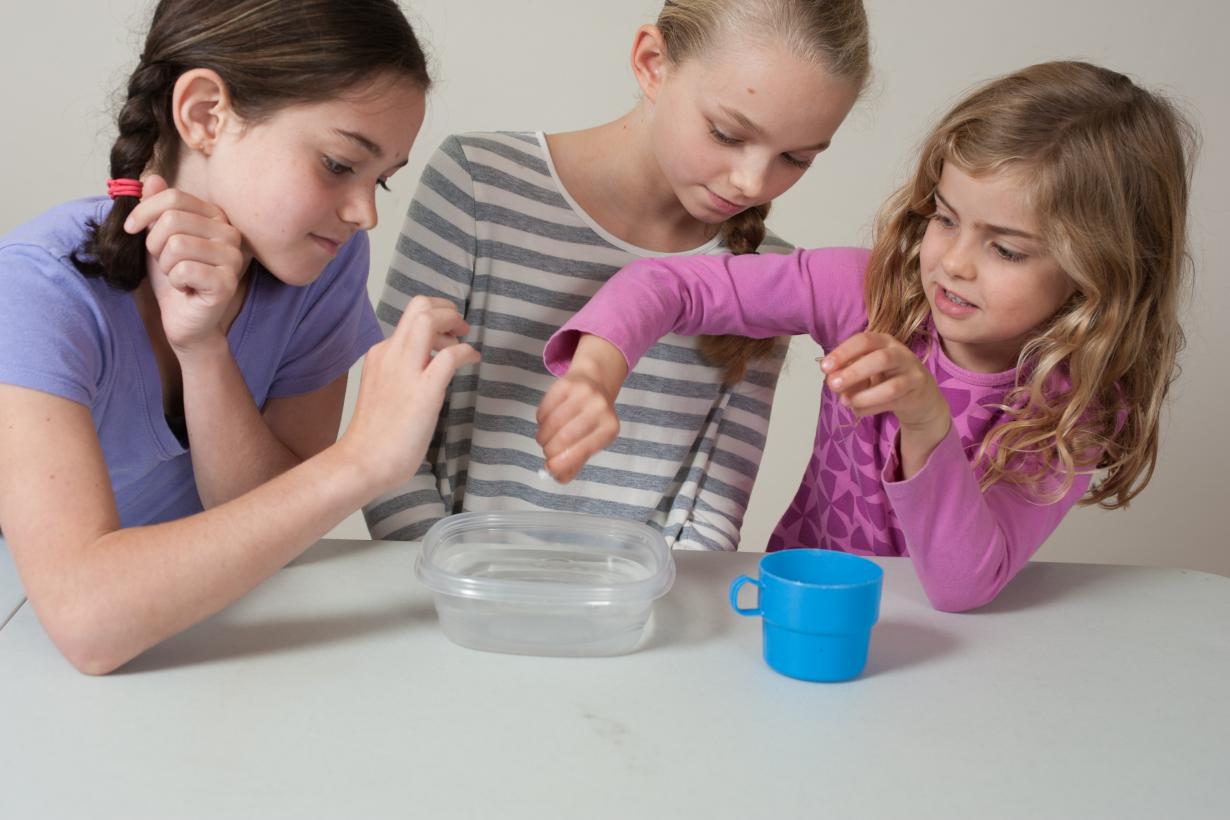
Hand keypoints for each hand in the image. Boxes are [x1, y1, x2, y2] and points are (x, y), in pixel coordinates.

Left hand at [125, 175, 245, 356]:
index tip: (130, 229)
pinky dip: (174, 281)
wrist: (185, 320)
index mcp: (216, 216)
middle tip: (164, 262)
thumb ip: (157, 208)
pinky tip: (186, 289)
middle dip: (154, 244)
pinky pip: (184, 270)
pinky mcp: (227, 282)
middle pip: (172, 220)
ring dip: (165, 265)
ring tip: (177, 276)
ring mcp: (233, 258)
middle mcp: (230, 233)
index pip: (174, 197)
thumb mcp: (157, 238)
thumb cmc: (174, 278)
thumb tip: (152, 179)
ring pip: (176, 245)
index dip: (144, 211)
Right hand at [339, 296, 478, 492]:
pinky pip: (449, 356)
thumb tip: (428, 367)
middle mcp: (390, 355)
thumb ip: (402, 373)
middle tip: (460, 329)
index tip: (448, 333)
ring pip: (428, 320)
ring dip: (454, 323)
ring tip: (465, 341)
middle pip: (419, 308)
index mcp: (380, 354)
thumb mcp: (385, 390)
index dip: (435, 318)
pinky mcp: (423, 391)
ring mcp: (405, 371)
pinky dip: (466, 352)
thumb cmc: (376, 436)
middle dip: (446, 310)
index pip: (409, 318)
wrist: (363, 462)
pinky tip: (473, 359)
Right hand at [535, 335, 626, 482]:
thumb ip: (576, 460)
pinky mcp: (566, 384)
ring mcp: (583, 394)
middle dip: (550, 450)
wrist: (595, 380)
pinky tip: (545, 421)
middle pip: (564, 437)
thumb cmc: (593, 417)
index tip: (550, 467)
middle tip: (547, 451)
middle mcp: (599, 409)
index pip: (583, 450)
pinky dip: (540, 420)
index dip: (563, 462)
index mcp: (609, 428)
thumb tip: (558, 477)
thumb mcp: (592, 439)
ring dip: (543, 436)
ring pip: (551, 423)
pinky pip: (544, 409)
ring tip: (545, 438)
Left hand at [820, 332, 950, 441]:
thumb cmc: (887, 377)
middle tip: (833, 385)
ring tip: (844, 401)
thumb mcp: (866, 370)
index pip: (864, 340)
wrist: (920, 396)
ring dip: (864, 396)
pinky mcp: (916, 395)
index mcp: (885, 341)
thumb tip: (831, 379)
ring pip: (891, 387)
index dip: (843, 353)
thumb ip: (848, 372)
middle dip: (854, 373)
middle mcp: (901, 354)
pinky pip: (893, 404)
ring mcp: (912, 375)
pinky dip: (871, 408)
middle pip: (880, 359)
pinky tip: (857, 410)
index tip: (824, 367)